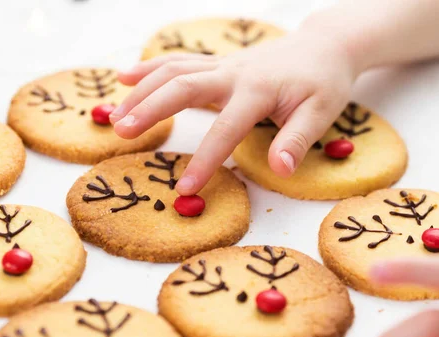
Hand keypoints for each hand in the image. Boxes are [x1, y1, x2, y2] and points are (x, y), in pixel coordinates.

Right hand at [110, 28, 357, 194]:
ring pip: (173, 71)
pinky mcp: (217, 63)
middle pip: (182, 86)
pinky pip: (178, 62)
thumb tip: (280, 169)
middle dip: (150, 109)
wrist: (324, 45)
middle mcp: (233, 73)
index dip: (204, 161)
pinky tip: (124, 76)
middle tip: (122, 132)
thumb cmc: (324, 83)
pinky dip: (149, 68)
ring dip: (141, 90)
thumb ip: (297, 140)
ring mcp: (222, 65)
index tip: (184, 189)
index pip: (225, 130)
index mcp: (258, 91)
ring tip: (114, 115)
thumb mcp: (321, 112)